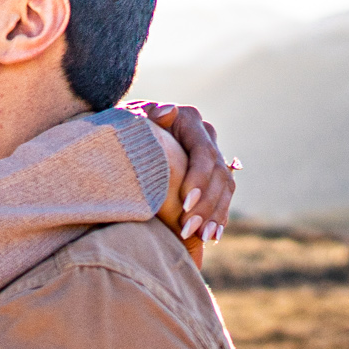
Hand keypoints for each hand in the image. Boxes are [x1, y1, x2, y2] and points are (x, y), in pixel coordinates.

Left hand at [126, 100, 235, 264]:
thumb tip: (168, 110)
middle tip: (189, 230)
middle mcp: (205, 136)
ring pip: (225, 187)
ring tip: (204, 238)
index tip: (185, 203)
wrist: (125, 133)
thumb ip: (149, 118)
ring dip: (215, 214)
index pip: (203, 152)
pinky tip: (212, 236)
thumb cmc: (123, 127)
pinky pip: (222, 196)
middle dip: (206, 204)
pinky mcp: (210, 174)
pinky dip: (218, 216)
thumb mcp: (130, 119)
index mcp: (189, 121)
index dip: (198, 179)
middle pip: (217, 173)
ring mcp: (210, 154)